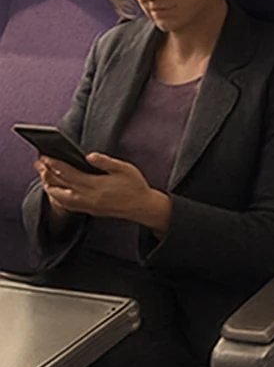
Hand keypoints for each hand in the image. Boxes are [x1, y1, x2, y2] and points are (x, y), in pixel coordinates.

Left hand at [34, 154, 170, 233]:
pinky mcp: (88, 210)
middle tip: (38, 163)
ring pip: (60, 197)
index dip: (55, 164)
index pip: (69, 173)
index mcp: (95, 184)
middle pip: (60, 184)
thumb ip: (106, 162)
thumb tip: (89, 156)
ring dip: (50, 185)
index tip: (46, 156)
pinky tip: (55, 192)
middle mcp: (87, 197)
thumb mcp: (125, 168)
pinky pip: (67, 205)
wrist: (141, 207)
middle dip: (47, 172)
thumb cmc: (135, 185)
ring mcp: (87, 205)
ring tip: (43, 176)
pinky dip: (57, 197)